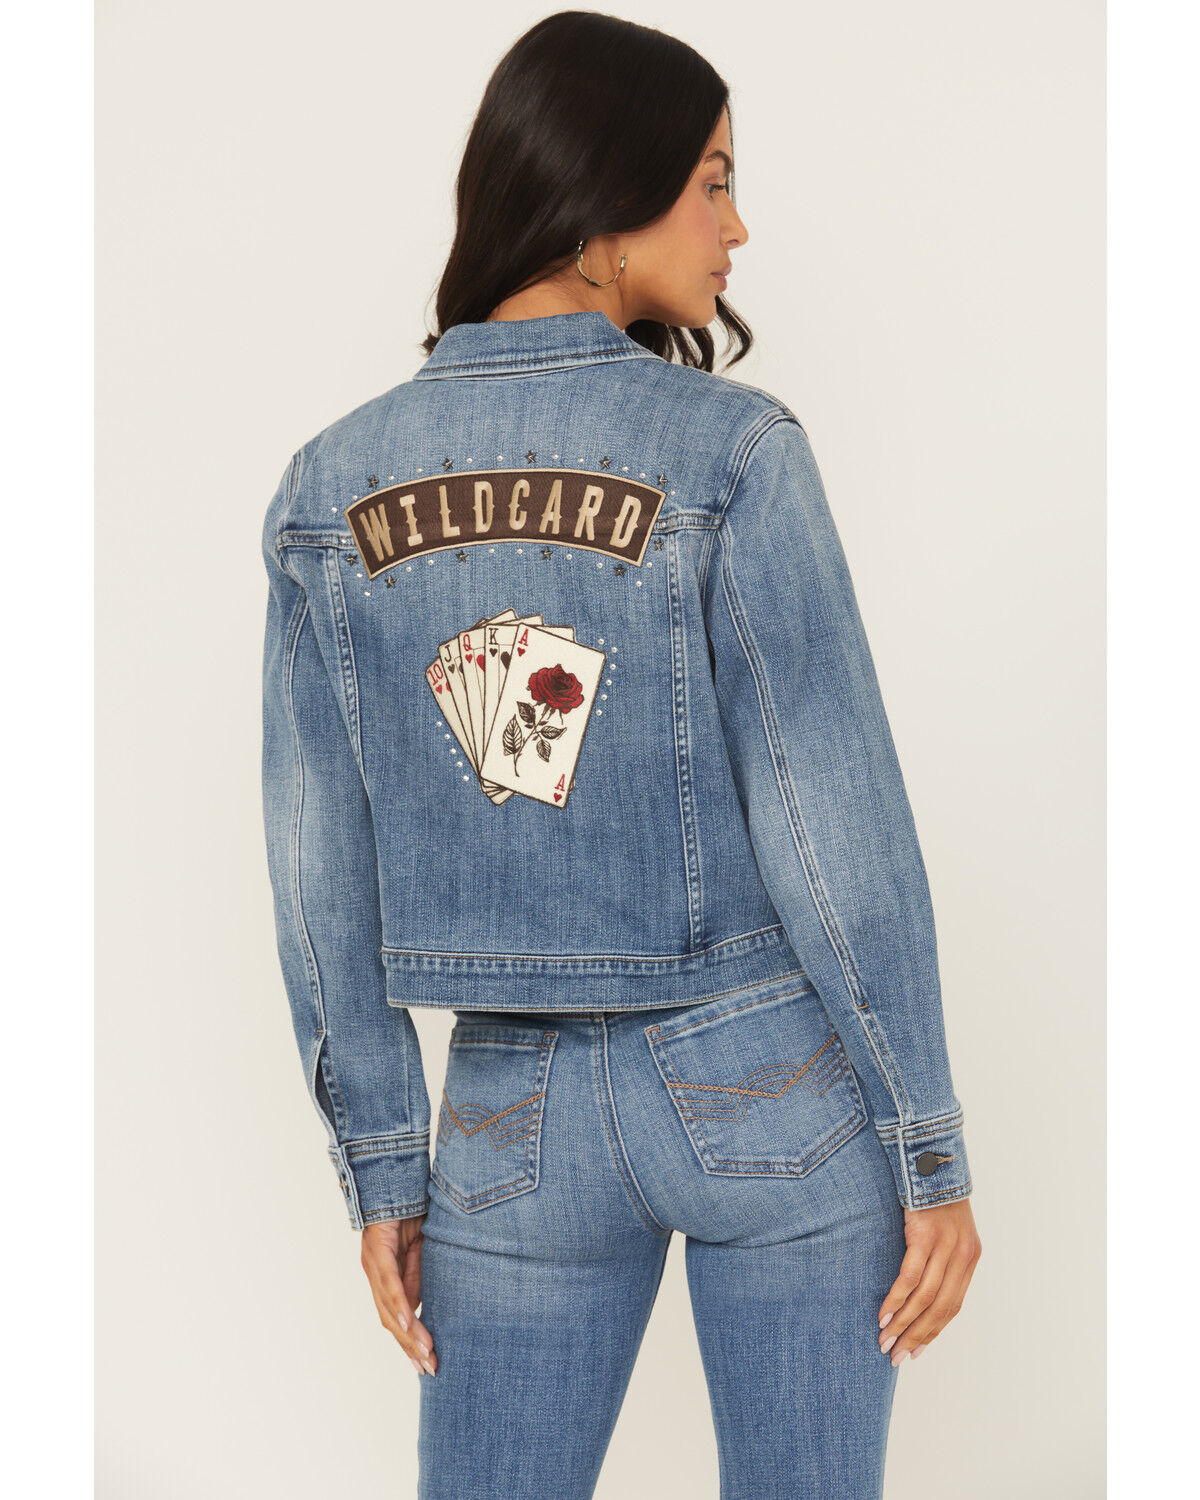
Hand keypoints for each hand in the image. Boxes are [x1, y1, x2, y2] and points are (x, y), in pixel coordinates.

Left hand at [361, 1214, 437, 1375]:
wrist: (395, 1178)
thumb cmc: (409, 1213)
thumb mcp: (419, 1251)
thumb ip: (416, 1278)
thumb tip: (419, 1309)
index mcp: (384, 1277)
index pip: (395, 1318)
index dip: (409, 1342)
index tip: (426, 1363)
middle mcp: (374, 1275)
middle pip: (390, 1320)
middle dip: (410, 1347)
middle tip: (430, 1369)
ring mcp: (373, 1263)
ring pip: (389, 1308)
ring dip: (408, 1333)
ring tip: (425, 1353)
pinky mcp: (377, 1250)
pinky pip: (389, 1282)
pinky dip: (398, 1304)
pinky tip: (408, 1322)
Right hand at [878, 1197, 980, 1364]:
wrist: (932, 1158)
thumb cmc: (933, 1193)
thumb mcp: (947, 1228)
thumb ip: (942, 1256)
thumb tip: (924, 1286)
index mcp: (970, 1257)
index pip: (953, 1306)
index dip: (934, 1331)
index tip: (916, 1350)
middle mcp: (962, 1256)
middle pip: (940, 1309)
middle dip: (917, 1336)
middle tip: (897, 1356)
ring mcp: (945, 1247)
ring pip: (925, 1298)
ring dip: (904, 1325)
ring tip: (885, 1341)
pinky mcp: (925, 1236)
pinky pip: (910, 1277)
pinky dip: (897, 1300)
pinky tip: (884, 1315)